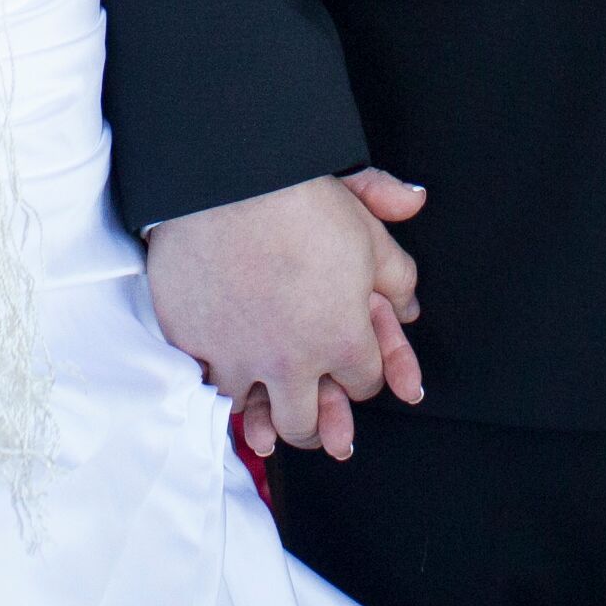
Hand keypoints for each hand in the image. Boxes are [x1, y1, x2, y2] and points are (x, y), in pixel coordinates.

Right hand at [145, 171, 425, 462]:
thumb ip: (396, 271)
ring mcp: (236, 358)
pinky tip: (227, 380)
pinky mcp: (192, 345)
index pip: (365, 384)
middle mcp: (289, 362)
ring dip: (263, 411)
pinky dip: (218, 382)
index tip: (355, 368)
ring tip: (268, 415)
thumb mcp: (366, 230)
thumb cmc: (299, 200)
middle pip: (307, 425)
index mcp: (341, 339)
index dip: (365, 374)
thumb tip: (413, 303)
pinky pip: (206, 383)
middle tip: (316, 423)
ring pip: (252, 413)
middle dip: (318, 424)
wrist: (224, 180)